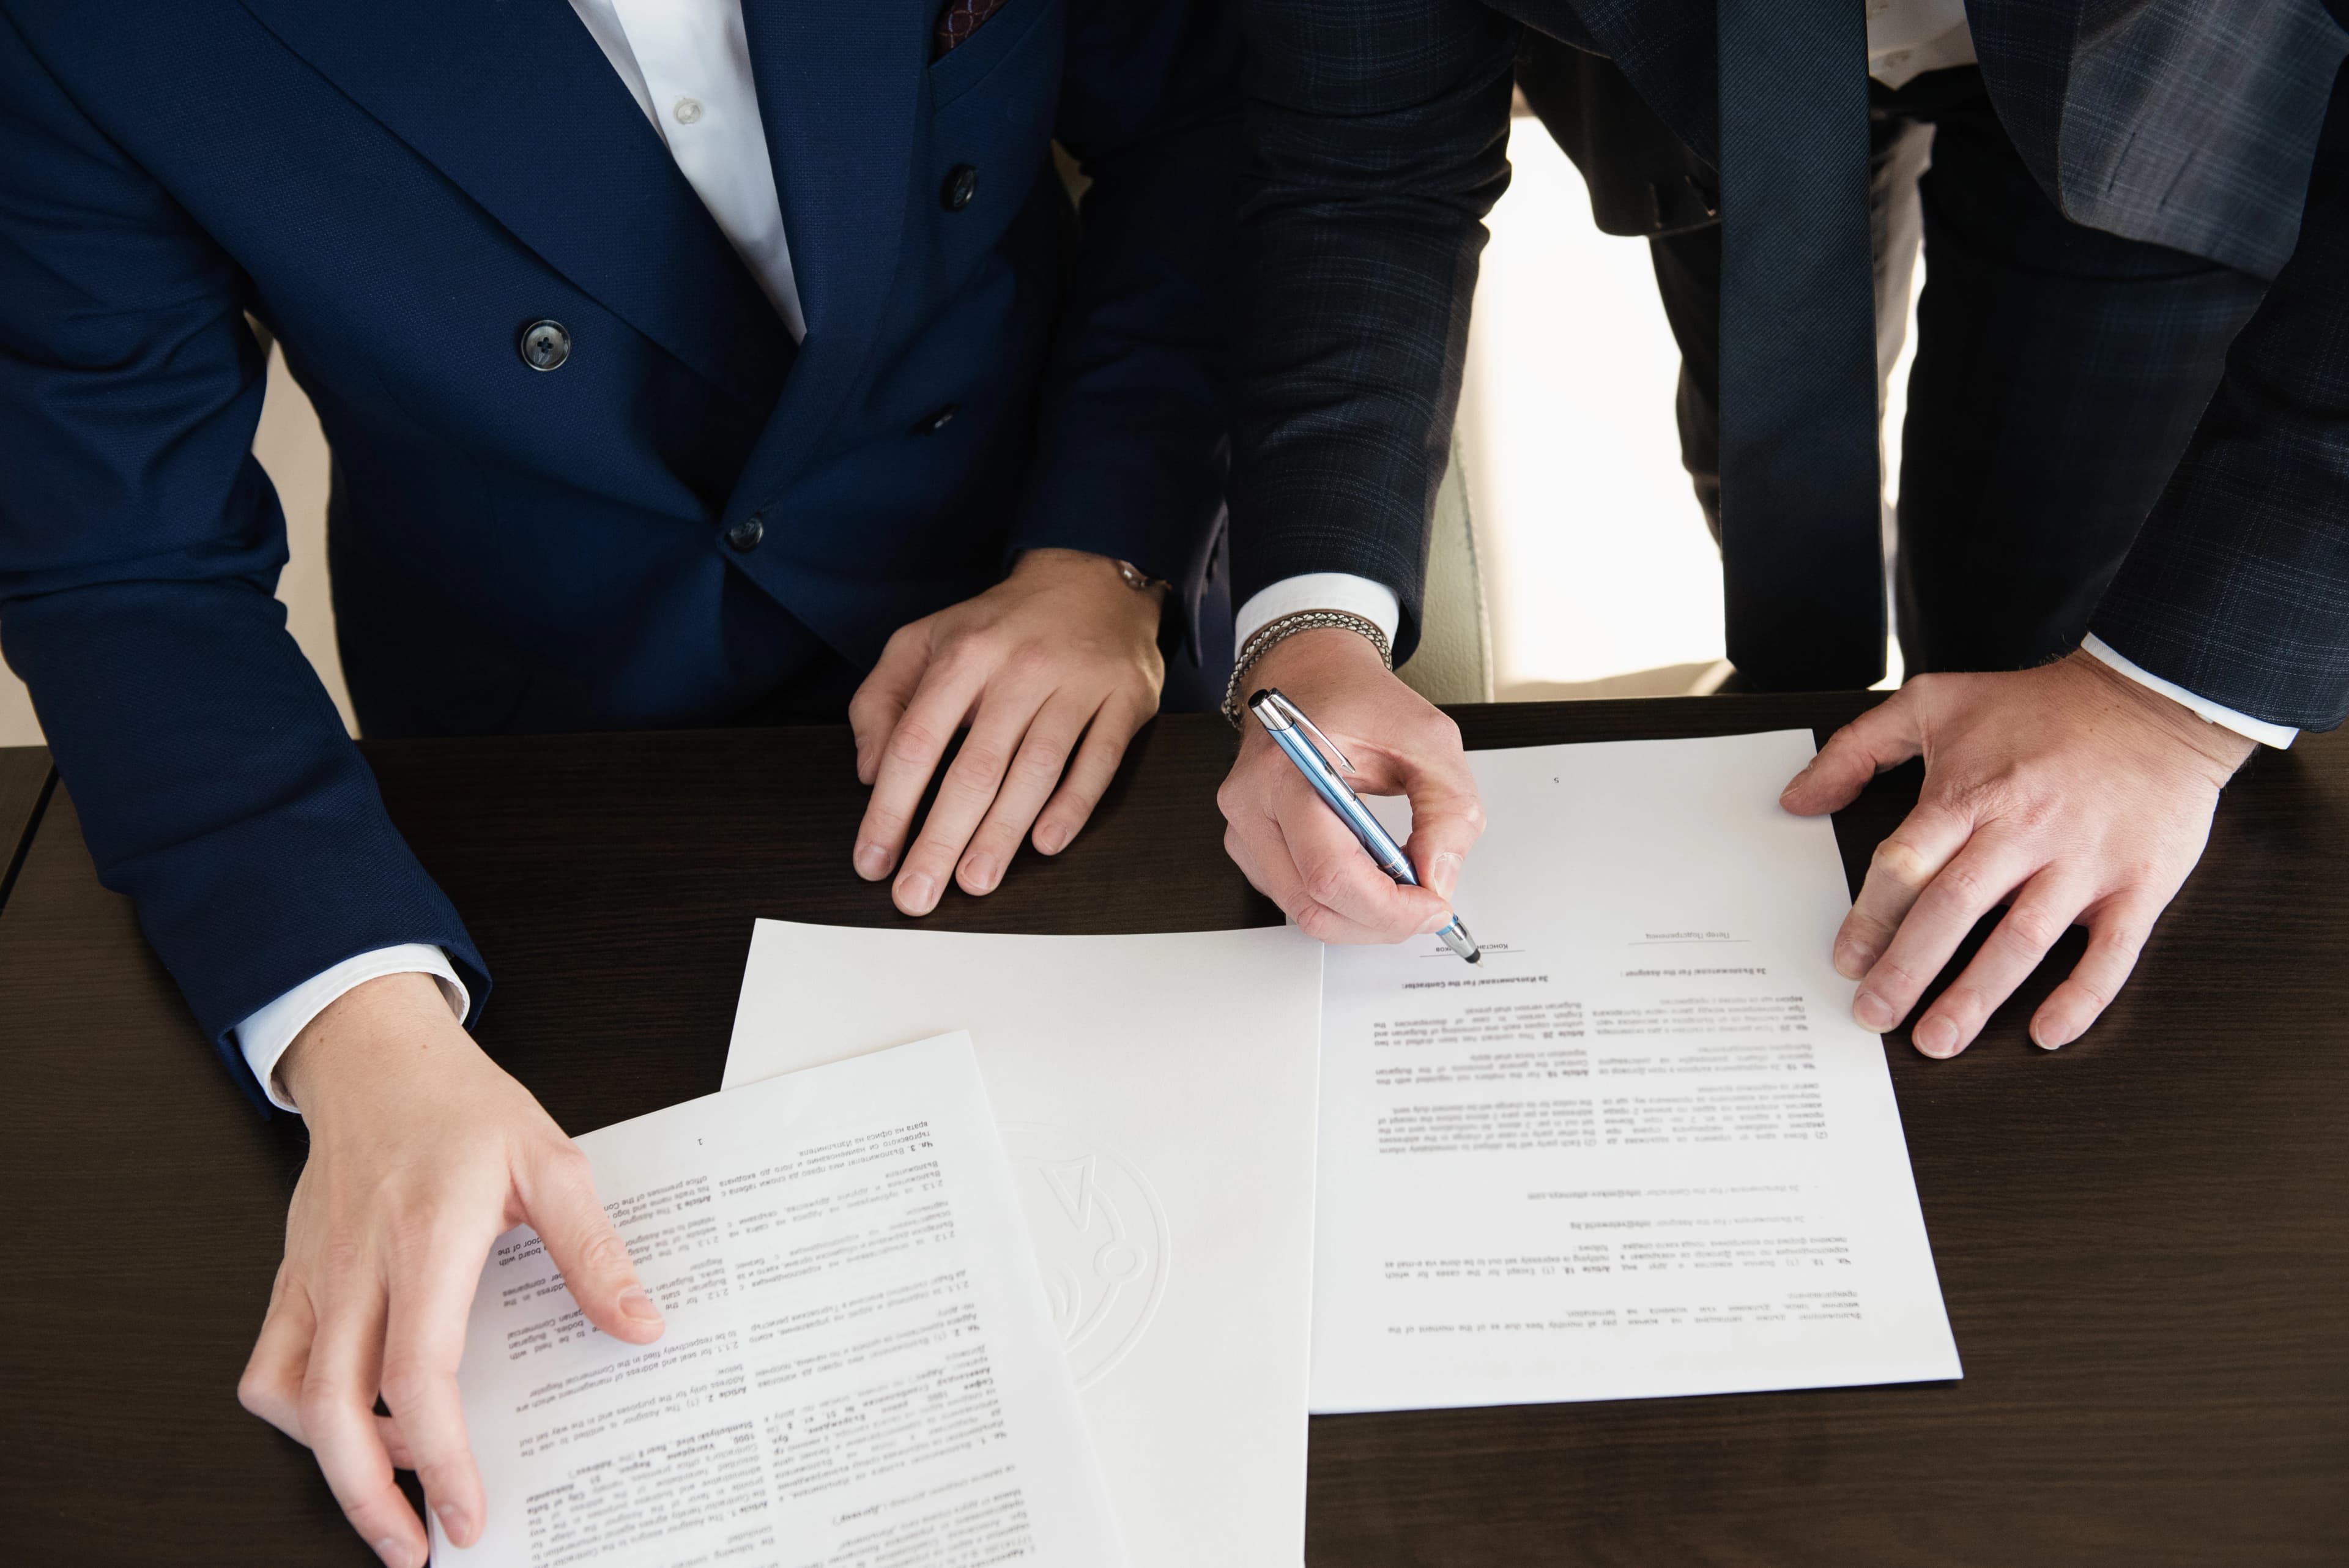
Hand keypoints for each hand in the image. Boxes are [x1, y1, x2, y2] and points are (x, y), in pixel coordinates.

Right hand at [237, 973, 662, 1566]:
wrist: (377, 1056)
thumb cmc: (461, 1106)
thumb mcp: (552, 1162)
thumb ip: (594, 1251)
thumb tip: (639, 1324)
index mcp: (425, 1240)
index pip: (419, 1374)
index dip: (439, 1457)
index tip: (467, 1510)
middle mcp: (355, 1266)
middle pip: (333, 1411)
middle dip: (368, 1497)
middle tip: (417, 1546)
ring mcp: (313, 1273)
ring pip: (287, 1395)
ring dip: (328, 1461)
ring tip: (390, 1493)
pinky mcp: (291, 1275)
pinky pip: (271, 1361)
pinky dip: (299, 1411)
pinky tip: (351, 1421)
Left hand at [849, 548, 1164, 914]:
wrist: (1094, 578)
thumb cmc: (1001, 626)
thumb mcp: (924, 640)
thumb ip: (881, 698)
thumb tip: (868, 770)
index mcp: (963, 655)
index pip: (916, 741)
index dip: (890, 807)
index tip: (873, 859)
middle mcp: (1019, 669)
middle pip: (975, 767)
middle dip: (941, 839)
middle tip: (918, 895)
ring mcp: (1076, 684)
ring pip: (1036, 770)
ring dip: (1002, 834)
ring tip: (975, 882)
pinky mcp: (1125, 699)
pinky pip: (1100, 759)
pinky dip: (1074, 804)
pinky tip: (1047, 843)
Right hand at [1216, 627, 1484, 941]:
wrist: (1312, 676)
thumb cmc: (1358, 700)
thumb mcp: (1429, 739)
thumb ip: (1449, 809)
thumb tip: (1439, 878)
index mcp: (1286, 770)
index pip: (1331, 873)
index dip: (1389, 907)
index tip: (1434, 904)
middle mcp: (1251, 805)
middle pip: (1313, 905)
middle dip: (1381, 921)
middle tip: (1427, 904)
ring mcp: (1243, 830)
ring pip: (1303, 912)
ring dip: (1362, 917)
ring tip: (1401, 883)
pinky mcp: (1250, 847)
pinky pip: (1295, 898)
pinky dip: (1342, 903)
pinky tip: (1371, 875)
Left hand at [1780, 651, 2255, 1057]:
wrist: (2153, 695)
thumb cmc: (2040, 705)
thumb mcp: (1934, 704)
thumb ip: (1857, 750)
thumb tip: (1797, 798)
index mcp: (1970, 793)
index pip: (1907, 864)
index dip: (1870, 918)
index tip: (1847, 961)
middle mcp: (2024, 830)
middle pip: (1954, 908)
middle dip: (1908, 969)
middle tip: (1875, 1015)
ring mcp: (2085, 859)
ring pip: (2024, 938)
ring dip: (1979, 995)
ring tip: (1938, 1039)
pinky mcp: (2141, 882)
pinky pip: (2113, 950)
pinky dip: (2082, 996)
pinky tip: (2048, 1032)